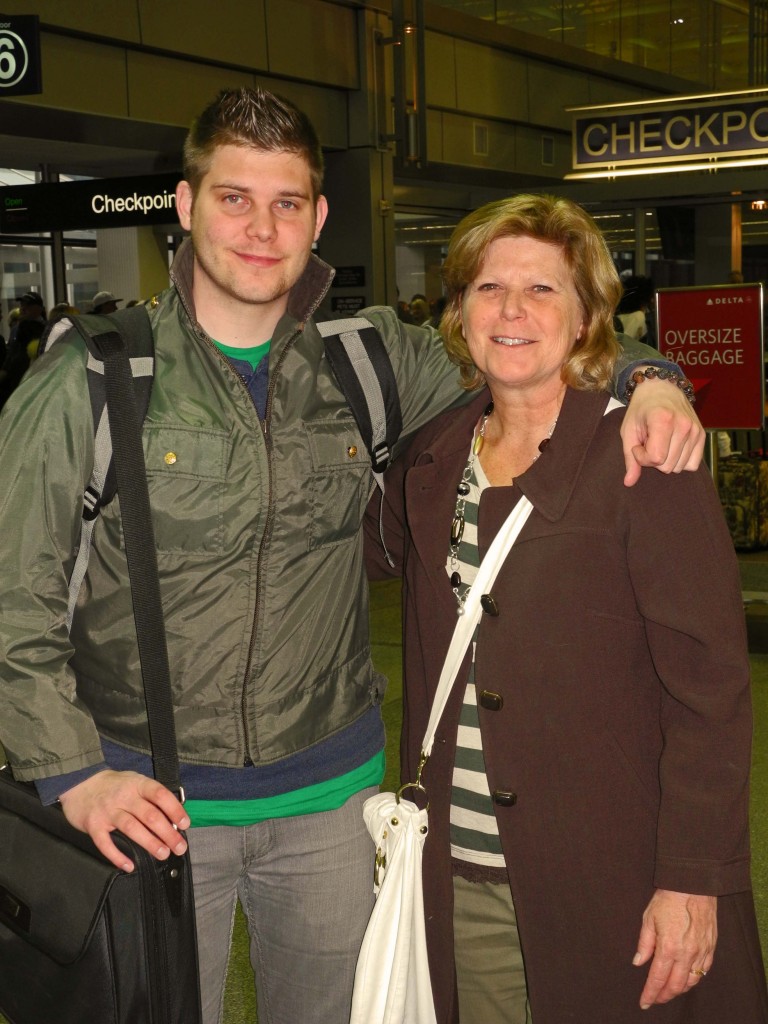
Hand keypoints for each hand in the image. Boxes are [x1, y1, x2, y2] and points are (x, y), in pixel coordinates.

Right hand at [59, 769, 190, 871]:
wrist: (79, 783)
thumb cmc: (114, 786)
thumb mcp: (134, 782)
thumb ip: (150, 797)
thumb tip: (173, 817)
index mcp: (137, 784)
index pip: (160, 794)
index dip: (174, 809)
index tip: (185, 824)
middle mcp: (123, 796)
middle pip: (149, 815)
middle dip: (167, 833)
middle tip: (179, 847)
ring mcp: (107, 811)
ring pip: (131, 828)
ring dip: (149, 843)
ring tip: (163, 854)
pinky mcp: (93, 825)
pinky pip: (106, 844)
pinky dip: (118, 856)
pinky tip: (130, 866)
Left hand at [621, 375, 704, 486]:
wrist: (661, 388)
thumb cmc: (641, 410)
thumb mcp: (629, 431)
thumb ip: (630, 458)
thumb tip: (629, 483)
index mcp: (663, 420)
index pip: (656, 458)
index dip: (642, 457)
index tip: (638, 445)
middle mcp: (684, 425)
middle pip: (667, 466)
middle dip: (653, 460)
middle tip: (648, 443)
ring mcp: (695, 431)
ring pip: (679, 467)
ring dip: (666, 460)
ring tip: (660, 442)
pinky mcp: (702, 435)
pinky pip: (692, 464)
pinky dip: (679, 461)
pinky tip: (671, 447)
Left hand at [633, 889, 716, 1008]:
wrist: (693, 886)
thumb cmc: (669, 899)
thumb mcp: (648, 918)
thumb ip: (644, 944)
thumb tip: (638, 963)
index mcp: (668, 947)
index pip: (658, 979)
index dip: (650, 993)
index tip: (644, 1002)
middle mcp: (686, 954)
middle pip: (676, 986)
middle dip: (664, 995)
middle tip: (655, 998)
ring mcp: (700, 952)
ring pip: (691, 982)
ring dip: (679, 990)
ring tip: (669, 990)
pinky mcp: (710, 948)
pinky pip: (703, 971)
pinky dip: (694, 980)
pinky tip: (686, 979)